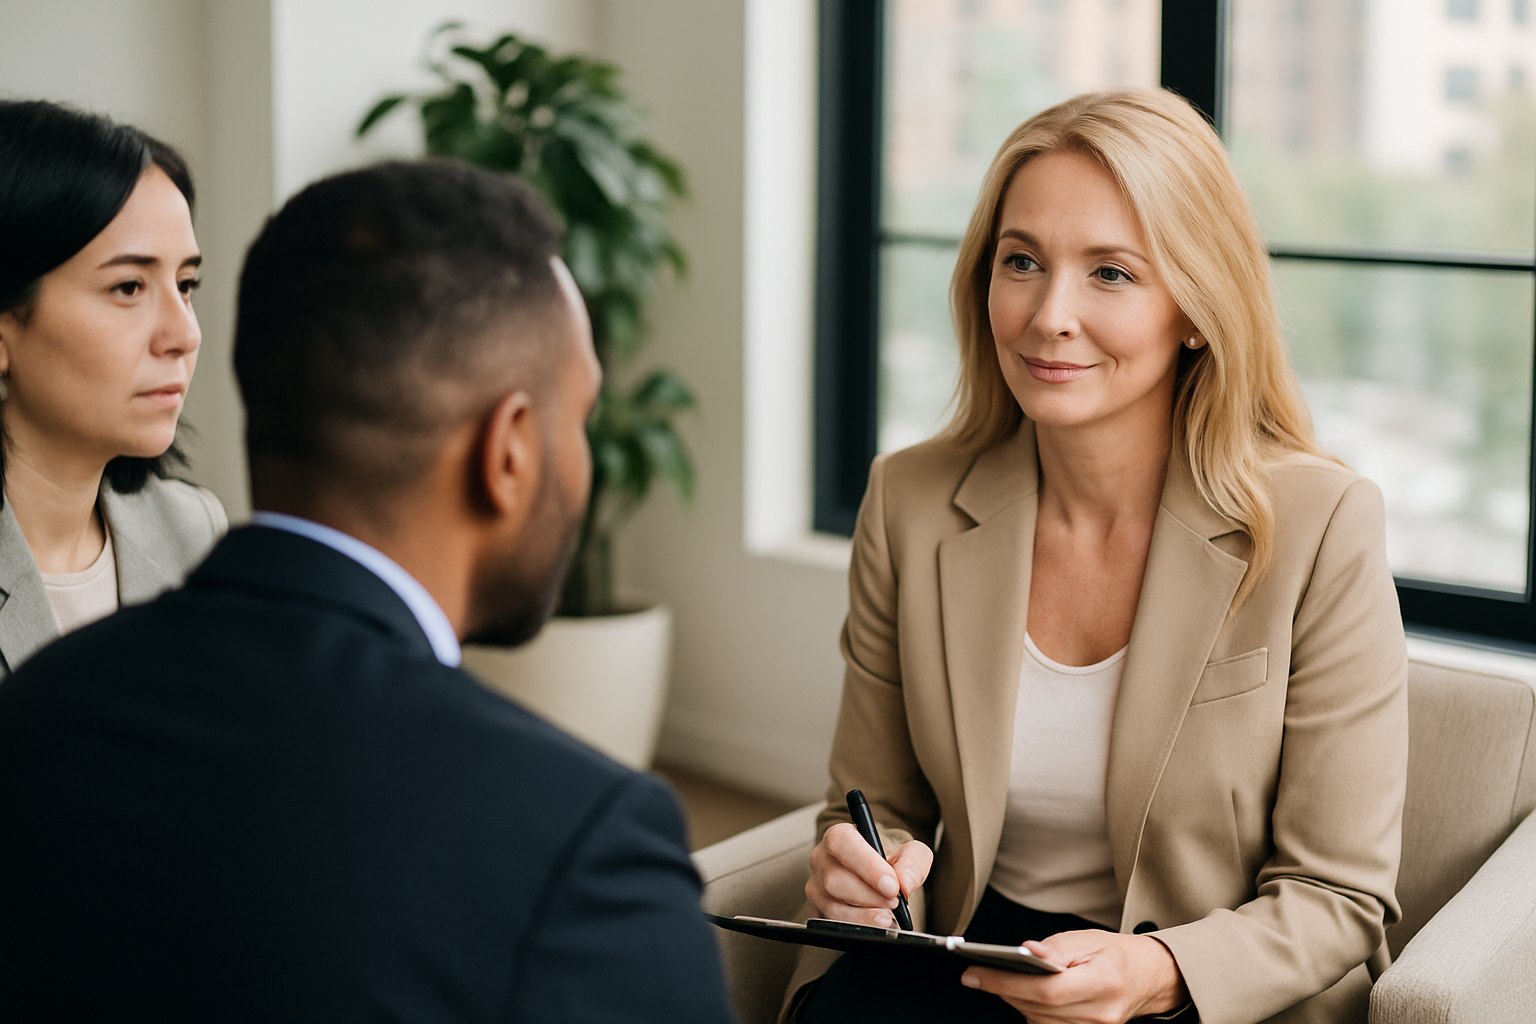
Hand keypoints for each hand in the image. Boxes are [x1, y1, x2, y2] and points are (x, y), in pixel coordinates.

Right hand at [805, 822, 931, 926]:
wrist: (879, 878)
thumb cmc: (889, 861)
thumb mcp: (910, 853)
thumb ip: (914, 861)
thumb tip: (905, 882)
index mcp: (839, 836)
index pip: (842, 843)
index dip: (866, 865)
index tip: (891, 885)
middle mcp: (821, 859)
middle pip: (835, 879)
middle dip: (868, 895)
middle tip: (893, 902)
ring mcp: (816, 886)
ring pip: (832, 905)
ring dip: (863, 914)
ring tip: (886, 916)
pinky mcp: (818, 910)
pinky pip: (832, 923)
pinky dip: (857, 926)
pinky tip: (874, 924)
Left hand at [960, 929, 1187, 1023]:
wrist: (1147, 977)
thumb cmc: (1116, 954)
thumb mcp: (1086, 939)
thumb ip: (1055, 947)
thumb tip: (1025, 951)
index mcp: (1102, 982)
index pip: (1045, 990)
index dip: (1005, 983)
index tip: (974, 974)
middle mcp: (1100, 1013)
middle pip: (1037, 1008)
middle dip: (1003, 990)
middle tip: (978, 974)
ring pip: (1039, 1021)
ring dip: (1015, 1001)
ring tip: (998, 980)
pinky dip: (1032, 1012)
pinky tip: (1023, 995)